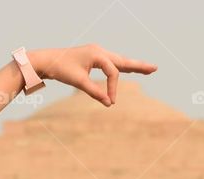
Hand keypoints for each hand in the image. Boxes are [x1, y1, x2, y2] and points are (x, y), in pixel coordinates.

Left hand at [34, 44, 157, 106]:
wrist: (49, 61)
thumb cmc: (62, 69)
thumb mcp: (79, 82)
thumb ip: (94, 92)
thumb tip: (109, 103)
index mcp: (97, 53)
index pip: (113, 72)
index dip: (114, 88)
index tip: (111, 102)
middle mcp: (100, 51)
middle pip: (123, 60)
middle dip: (139, 66)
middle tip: (155, 68)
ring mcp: (97, 53)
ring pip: (119, 61)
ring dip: (132, 65)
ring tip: (147, 69)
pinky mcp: (94, 58)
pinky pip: (111, 63)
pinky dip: (121, 67)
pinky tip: (128, 69)